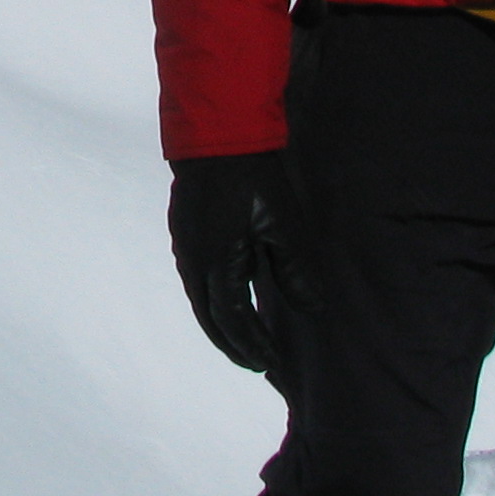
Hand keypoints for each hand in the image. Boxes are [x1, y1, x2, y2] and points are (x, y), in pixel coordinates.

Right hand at [167, 151, 307, 377]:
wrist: (216, 132)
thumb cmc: (253, 177)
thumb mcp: (283, 223)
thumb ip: (295, 270)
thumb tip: (311, 309)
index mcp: (215, 262)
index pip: (233, 319)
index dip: (252, 345)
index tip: (271, 363)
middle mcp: (192, 259)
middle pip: (208, 317)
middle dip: (232, 343)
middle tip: (255, 363)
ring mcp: (183, 244)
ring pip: (198, 298)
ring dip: (219, 323)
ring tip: (241, 340)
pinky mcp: (183, 230)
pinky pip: (194, 278)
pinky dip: (211, 299)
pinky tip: (226, 298)